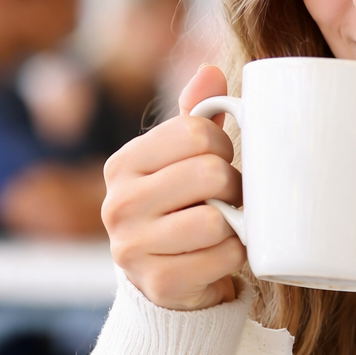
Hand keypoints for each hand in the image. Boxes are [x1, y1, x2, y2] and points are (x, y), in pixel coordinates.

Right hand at [102, 65, 245, 309]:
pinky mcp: (159, 283)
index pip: (195, 132)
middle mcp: (119, 204)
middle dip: (234, 185)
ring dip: (237, 223)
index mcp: (122, 164)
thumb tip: (209, 71)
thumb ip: (196, 116)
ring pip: (217, 220)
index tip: (221, 161)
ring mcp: (133, 248)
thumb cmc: (181, 208)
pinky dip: (237, 255)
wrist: (169, 280)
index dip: (223, 145)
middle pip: (210, 173)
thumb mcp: (182, 159)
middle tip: (230, 197)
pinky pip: (224, 257)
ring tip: (227, 224)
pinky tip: (222, 253)